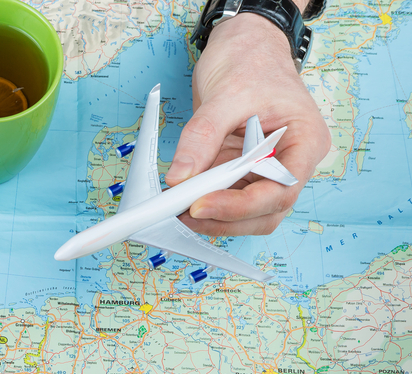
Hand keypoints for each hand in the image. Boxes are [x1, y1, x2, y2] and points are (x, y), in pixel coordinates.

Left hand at [168, 11, 329, 235]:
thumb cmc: (250, 61)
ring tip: (177, 207)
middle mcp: (291, 162)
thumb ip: (202, 137)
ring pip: (246, 213)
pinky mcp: (241, 170)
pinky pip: (226, 197)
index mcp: (305, 142)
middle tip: (183, 213)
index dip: (241, 206)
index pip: (281, 190)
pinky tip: (181, 198)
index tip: (200, 205)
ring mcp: (265, 169)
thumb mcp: (225, 94)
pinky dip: (204, 202)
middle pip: (265, 212)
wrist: (244, 46)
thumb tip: (179, 177)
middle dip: (225, 218)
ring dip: (212, 217)